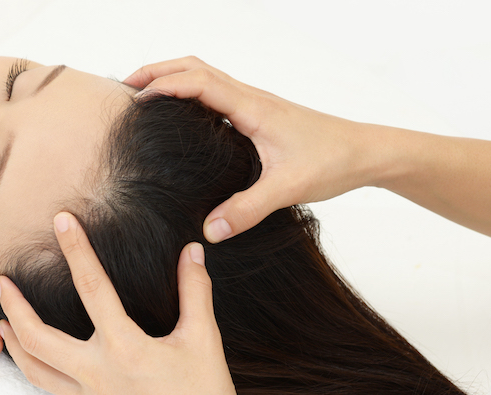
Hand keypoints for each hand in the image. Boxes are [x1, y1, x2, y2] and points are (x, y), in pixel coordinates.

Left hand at [0, 212, 256, 394]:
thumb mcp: (204, 341)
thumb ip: (195, 292)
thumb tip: (193, 251)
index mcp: (125, 349)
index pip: (94, 289)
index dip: (77, 251)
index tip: (61, 221)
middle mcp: (98, 373)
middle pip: (38, 338)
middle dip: (14, 306)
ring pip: (36, 369)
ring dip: (16, 342)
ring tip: (3, 321)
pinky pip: (57, 387)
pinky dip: (42, 366)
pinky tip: (46, 356)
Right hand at [125, 56, 386, 242]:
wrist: (366, 151)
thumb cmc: (332, 161)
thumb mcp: (288, 189)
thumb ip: (247, 210)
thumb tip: (209, 231)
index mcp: (252, 107)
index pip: (198, 83)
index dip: (163, 86)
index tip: (134, 100)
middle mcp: (250, 98)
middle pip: (194, 67)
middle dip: (157, 70)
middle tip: (124, 86)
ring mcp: (253, 103)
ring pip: (204, 75)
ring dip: (172, 76)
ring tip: (142, 93)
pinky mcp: (257, 113)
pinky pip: (215, 91)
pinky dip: (189, 90)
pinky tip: (179, 114)